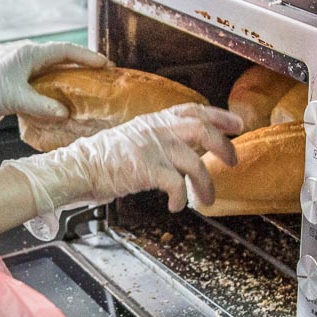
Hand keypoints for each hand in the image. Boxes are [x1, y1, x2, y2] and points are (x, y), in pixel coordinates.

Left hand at [0, 42, 107, 144]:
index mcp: (32, 54)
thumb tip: (65, 113)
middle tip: (108, 71)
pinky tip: (76, 89)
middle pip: (66, 54)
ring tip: (98, 79)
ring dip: (78, 69)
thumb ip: (41, 106)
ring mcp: (31, 64)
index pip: (65, 50)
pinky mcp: (29, 74)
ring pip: (61, 63)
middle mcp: (33, 55)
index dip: (86, 56)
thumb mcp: (16, 99)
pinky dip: (67, 78)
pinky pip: (54, 72)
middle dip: (87, 61)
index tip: (104, 64)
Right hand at [7, 104, 242, 237]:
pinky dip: (181, 198)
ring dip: (205, 185)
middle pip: (202, 131)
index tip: (238, 124)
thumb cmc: (103, 159)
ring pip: (194, 164)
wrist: (78, 168)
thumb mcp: (133, 138)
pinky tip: (178, 206)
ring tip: (207, 200)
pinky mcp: (146, 168)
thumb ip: (157, 139)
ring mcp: (152, 148)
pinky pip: (176, 185)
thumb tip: (183, 150)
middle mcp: (156, 130)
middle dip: (223, 146)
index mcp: (154, 120)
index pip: (193, 110)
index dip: (219, 115)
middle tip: (233, 161)